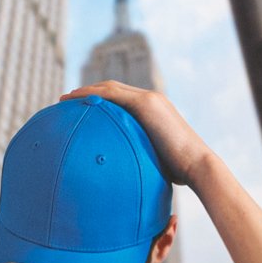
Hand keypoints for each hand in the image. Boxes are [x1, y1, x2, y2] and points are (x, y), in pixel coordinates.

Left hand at [59, 79, 210, 186]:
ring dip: (85, 92)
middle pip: (113, 89)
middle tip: (66, 101)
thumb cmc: (179, 172)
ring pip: (110, 88)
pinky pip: (112, 95)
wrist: (197, 166)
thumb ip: (139, 157)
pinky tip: (76, 101)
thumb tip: (124, 174)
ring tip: (64, 100)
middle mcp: (152, 99)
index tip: (80, 108)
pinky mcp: (147, 104)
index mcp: (154, 111)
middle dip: (89, 93)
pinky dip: (93, 95)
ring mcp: (150, 99)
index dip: (100, 100)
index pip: (122, 99)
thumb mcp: (154, 160)